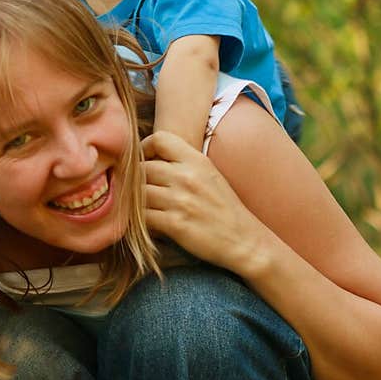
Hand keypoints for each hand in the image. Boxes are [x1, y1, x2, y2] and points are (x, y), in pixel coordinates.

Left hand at [142, 130, 264, 272]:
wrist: (244, 240)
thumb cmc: (224, 208)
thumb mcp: (209, 174)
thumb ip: (182, 163)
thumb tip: (150, 158)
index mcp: (197, 161)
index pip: (160, 139)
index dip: (145, 148)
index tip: (144, 161)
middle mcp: (188, 177)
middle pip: (143, 168)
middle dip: (137, 180)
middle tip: (139, 191)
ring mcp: (181, 201)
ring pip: (138, 193)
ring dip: (136, 202)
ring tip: (143, 208)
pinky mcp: (175, 224)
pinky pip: (143, 216)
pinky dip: (140, 221)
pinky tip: (149, 223)